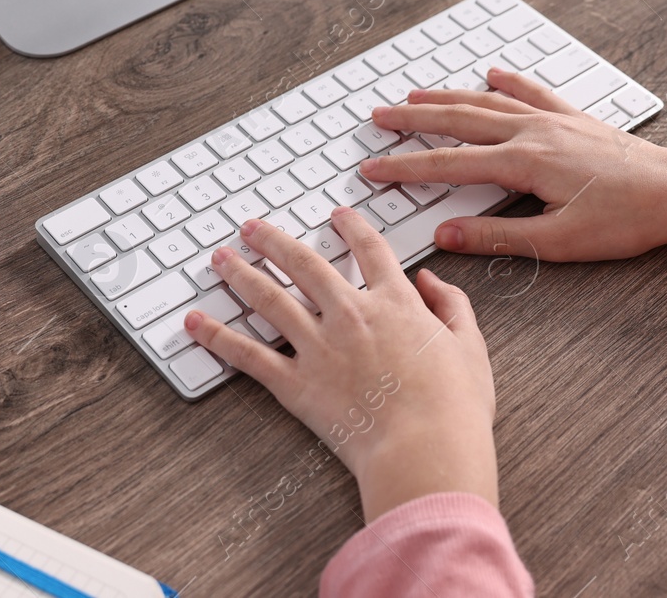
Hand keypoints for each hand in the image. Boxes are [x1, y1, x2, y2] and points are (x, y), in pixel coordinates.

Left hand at [183, 208, 497, 521]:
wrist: (426, 449)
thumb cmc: (455, 408)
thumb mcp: (471, 347)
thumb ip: (452, 306)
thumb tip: (432, 280)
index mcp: (396, 303)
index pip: (369, 250)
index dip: (351, 228)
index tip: (336, 216)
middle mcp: (351, 314)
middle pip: (304, 264)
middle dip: (274, 240)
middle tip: (252, 226)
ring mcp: (319, 347)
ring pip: (270, 298)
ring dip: (241, 273)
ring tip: (220, 258)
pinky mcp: (297, 384)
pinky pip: (249, 356)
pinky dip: (219, 337)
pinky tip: (196, 323)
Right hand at [359, 67, 666, 259]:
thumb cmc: (626, 219)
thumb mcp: (559, 241)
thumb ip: (498, 237)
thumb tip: (446, 236)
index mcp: (522, 162)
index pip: (447, 165)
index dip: (405, 167)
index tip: (372, 168)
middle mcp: (532, 132)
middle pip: (458, 120)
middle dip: (413, 120)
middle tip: (378, 117)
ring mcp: (554, 119)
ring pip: (487, 102)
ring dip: (447, 97)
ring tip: (415, 95)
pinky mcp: (575, 118)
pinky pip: (532, 92)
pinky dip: (508, 82)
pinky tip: (493, 74)